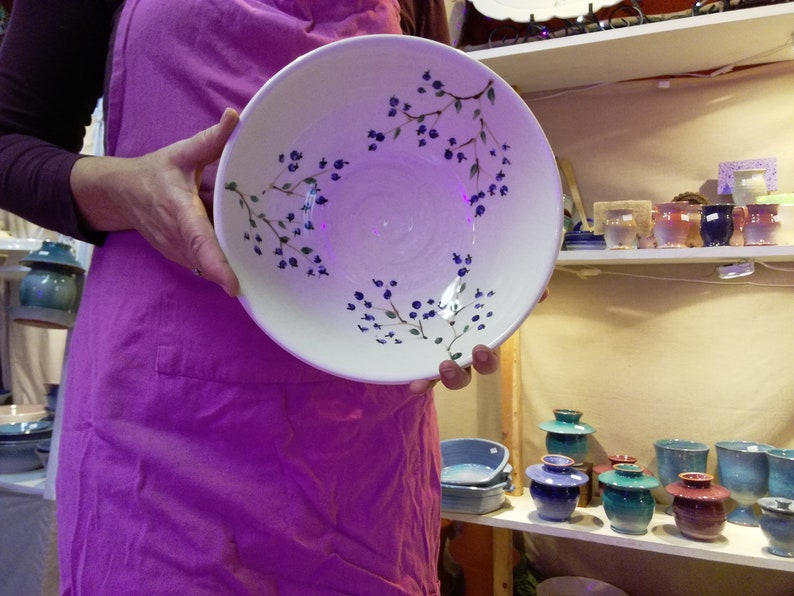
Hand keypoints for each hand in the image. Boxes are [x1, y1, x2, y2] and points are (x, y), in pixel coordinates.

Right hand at [70, 108, 240, 295]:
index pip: (200, 241)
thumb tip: (236, 116)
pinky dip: (222, 259)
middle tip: (268, 270)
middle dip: (237, 264)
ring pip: (209, 263)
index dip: (216, 264)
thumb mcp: (183, 153)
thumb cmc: (156, 172)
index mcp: (180, 211)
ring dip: (231, 261)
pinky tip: (242, 250)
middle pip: (211, 259)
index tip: (233, 285)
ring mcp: (178, 252)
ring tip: (258, 256)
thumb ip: (212, 139)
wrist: (120, 194)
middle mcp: (178, 238)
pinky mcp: (181, 258)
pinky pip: (206, 262)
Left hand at [409, 287, 548, 394]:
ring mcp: (448, 358)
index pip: (489, 359)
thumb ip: (516, 295)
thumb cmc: (477, 299)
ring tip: (434, 370)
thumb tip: (543, 291)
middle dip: (460, 375)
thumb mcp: (493, 294)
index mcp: (483, 343)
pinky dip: (421, 382)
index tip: (479, 349)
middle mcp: (466, 356)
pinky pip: (426, 375)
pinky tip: (413, 386)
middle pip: (468, 374)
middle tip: (449, 364)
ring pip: (449, 378)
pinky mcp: (428, 357)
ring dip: (444, 379)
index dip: (486, 359)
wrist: (448, 292)